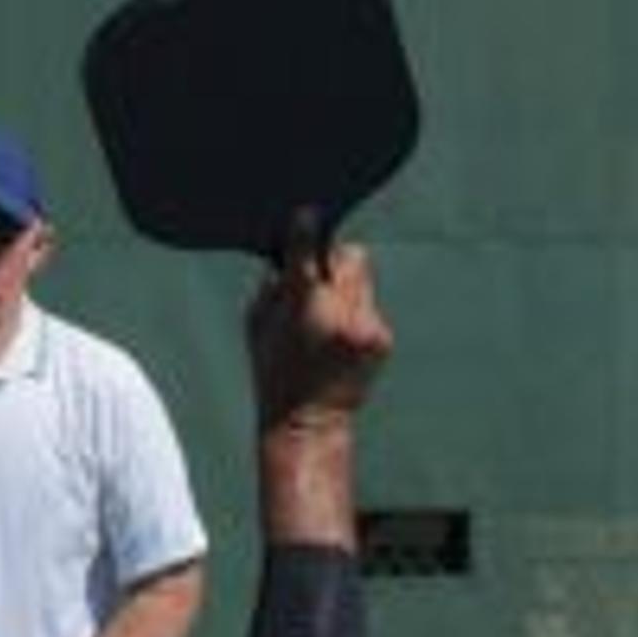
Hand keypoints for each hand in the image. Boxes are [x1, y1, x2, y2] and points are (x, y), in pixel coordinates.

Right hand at [245, 217, 391, 426]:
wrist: (309, 422)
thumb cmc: (273, 375)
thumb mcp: (255, 328)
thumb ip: (272, 287)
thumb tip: (288, 256)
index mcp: (305, 308)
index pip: (307, 253)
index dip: (305, 230)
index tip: (306, 214)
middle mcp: (342, 313)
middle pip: (349, 255)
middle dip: (332, 260)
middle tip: (315, 279)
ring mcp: (367, 326)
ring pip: (363, 278)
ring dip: (344, 287)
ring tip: (324, 318)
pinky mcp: (382, 338)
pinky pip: (370, 305)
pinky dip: (354, 312)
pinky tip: (337, 338)